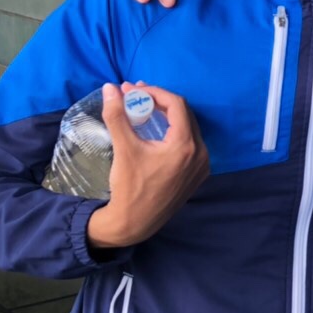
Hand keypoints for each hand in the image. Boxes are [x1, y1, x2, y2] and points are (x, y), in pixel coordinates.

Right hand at [87, 84, 208, 250]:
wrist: (135, 223)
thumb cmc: (130, 187)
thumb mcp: (124, 149)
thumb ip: (117, 116)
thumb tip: (110, 89)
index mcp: (186, 146)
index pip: (176, 105)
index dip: (155, 92)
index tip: (134, 90)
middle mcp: (200, 154)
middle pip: (184, 114)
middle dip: (159, 102)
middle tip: (136, 95)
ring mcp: (202, 165)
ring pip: (187, 128)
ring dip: (166, 116)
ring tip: (143, 108)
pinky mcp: (198, 174)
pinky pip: (189, 144)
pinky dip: (173, 132)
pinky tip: (155, 130)